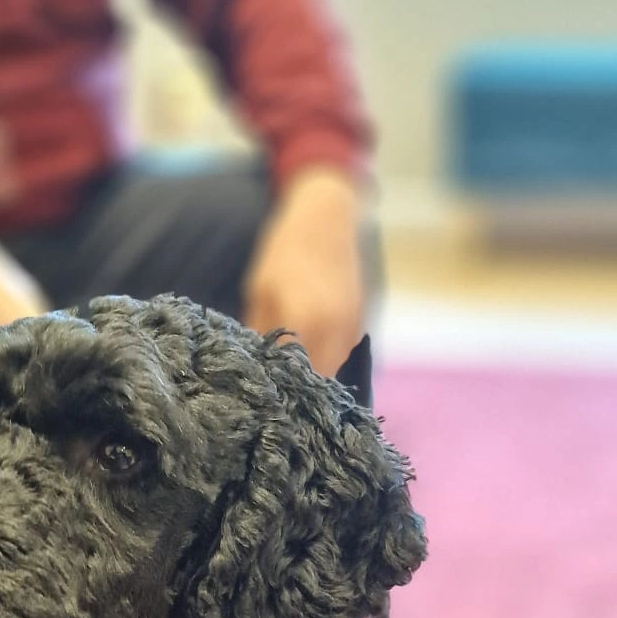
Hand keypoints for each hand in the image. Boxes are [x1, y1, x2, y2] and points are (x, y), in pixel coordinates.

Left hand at [243, 166, 364, 377]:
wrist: (328, 218)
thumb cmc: (285, 252)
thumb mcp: (260, 292)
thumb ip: (260, 335)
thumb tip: (254, 371)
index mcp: (308, 322)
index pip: (294, 378)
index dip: (279, 393)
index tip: (262, 399)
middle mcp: (337, 331)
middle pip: (319, 383)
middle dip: (298, 391)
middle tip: (274, 393)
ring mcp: (354, 330)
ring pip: (333, 372)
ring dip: (314, 378)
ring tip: (289, 376)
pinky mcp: (362, 325)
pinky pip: (342, 357)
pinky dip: (326, 361)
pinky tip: (308, 354)